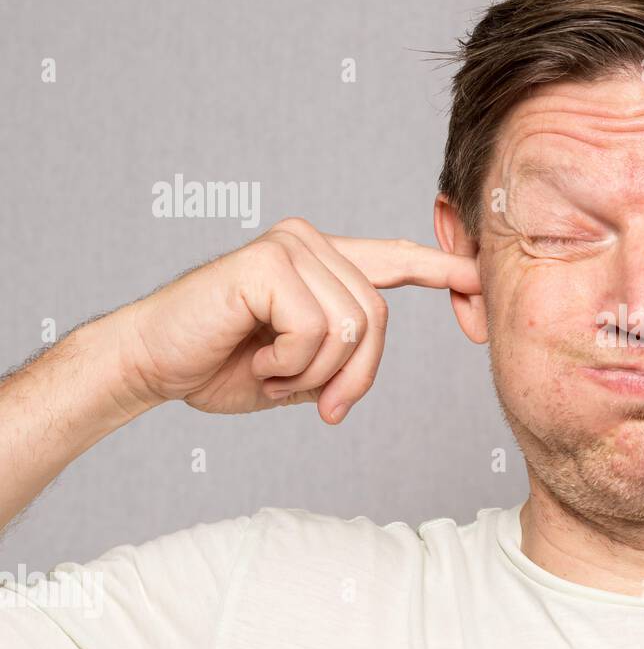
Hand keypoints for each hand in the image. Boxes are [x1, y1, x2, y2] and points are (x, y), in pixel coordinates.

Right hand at [120, 217, 480, 422]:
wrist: (154, 366)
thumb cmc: (224, 365)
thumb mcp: (305, 367)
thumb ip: (348, 356)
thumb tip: (375, 363)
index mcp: (325, 263)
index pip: (398, 261)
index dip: (446, 273)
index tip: (484, 287)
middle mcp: (312, 243)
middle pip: (378, 318)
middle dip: (355, 376)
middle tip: (322, 405)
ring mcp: (291, 247)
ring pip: (352, 327)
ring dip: (314, 373)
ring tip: (272, 373)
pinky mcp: (268, 262)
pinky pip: (317, 330)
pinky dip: (290, 364)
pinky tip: (257, 360)